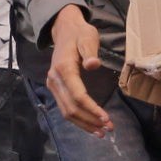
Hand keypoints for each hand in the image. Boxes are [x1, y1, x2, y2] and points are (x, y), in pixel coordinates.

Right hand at [48, 8, 112, 135]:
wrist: (64, 29)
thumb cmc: (80, 33)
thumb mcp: (88, 38)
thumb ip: (90, 52)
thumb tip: (93, 64)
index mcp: (64, 69)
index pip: (78, 96)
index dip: (92, 109)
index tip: (105, 118)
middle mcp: (54, 79)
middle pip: (71, 108)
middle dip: (90, 120)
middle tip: (108, 128)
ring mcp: (53, 85)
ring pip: (66, 112)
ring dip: (84, 124)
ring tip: (101, 132)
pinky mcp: (55, 88)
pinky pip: (65, 108)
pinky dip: (78, 119)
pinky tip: (90, 125)